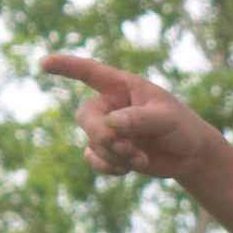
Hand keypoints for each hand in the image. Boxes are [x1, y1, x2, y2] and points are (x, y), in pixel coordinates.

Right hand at [40, 54, 216, 180]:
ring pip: (92, 143)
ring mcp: (107, 129)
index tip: (43, 63)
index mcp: (123, 86)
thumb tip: (110, 124)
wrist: (189, 155)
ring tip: (140, 158)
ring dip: (115, 155)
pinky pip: (94, 160)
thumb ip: (140, 119)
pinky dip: (110, 167)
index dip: (66, 66)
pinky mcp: (108, 151)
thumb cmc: (182, 127)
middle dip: (102, 135)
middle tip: (126, 147)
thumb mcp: (167, 119)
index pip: (90, 72)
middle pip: (85, 117)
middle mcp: (110, 106)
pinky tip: (129, 169)